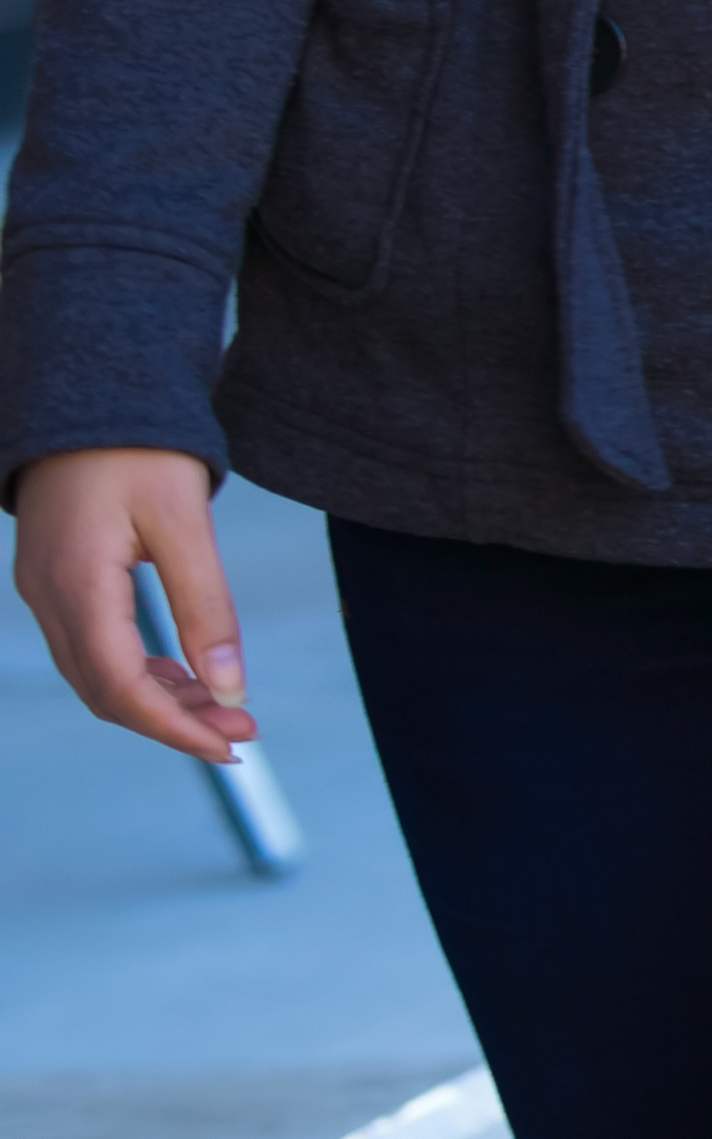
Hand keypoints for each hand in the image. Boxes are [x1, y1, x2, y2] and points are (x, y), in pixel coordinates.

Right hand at [13, 448, 252, 758]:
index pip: (118, 685)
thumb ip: (207, 606)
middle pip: (102, 690)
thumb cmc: (140, 450)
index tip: (232, 745)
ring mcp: (42, 588)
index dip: (174, 727)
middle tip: (244, 728)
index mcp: (77, 584)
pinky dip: (136, 669)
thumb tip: (230, 684)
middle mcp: (46, 595)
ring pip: (94, 673)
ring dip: (156, 699)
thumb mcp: (185, 524)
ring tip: (225, 707)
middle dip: (172, 719)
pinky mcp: (52, 579)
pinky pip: (89, 646)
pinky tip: (185, 673)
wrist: (90, 393)